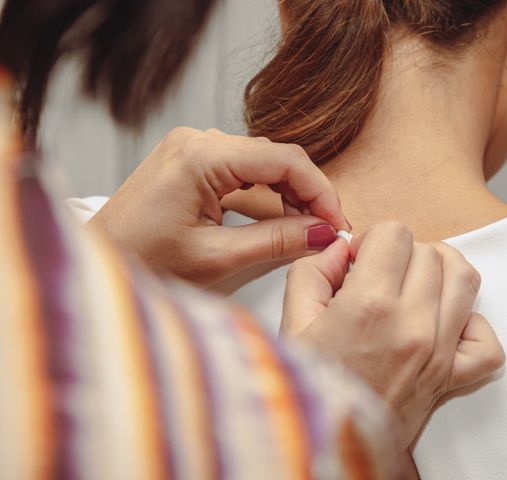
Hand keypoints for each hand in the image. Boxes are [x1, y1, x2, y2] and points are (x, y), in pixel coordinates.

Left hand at [90, 128, 349, 285]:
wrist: (97, 264)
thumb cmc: (141, 264)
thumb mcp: (216, 259)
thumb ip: (276, 242)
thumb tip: (324, 232)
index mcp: (201, 156)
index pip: (284, 160)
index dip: (321, 191)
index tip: (338, 224)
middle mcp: (197, 140)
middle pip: (275, 158)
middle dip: (307, 194)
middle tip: (327, 231)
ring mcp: (192, 148)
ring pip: (261, 164)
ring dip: (288, 195)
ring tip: (306, 230)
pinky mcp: (190, 162)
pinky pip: (241, 171)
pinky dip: (264, 195)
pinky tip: (278, 219)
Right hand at [281, 222, 504, 448]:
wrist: (324, 447)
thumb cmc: (304, 389)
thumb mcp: (291, 322)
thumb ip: (312, 271)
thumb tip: (342, 249)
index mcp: (369, 306)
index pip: (396, 233)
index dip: (374, 239)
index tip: (361, 260)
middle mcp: (412, 325)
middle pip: (429, 252)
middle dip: (401, 254)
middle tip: (378, 276)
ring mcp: (438, 352)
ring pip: (465, 279)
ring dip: (440, 270)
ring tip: (413, 284)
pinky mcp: (450, 378)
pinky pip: (486, 342)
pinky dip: (471, 324)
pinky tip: (441, 323)